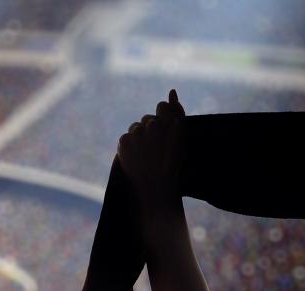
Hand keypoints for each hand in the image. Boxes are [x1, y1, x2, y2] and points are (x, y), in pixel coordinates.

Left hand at [117, 90, 185, 208]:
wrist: (155, 185)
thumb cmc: (172, 162)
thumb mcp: (180, 137)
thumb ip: (176, 112)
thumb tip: (171, 90)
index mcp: (171, 122)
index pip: (162, 106)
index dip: (162, 117)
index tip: (163, 130)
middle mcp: (154, 124)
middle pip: (147, 118)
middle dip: (150, 129)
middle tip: (154, 148)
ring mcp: (137, 132)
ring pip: (135, 127)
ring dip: (139, 137)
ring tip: (145, 154)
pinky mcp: (124, 141)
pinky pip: (126, 137)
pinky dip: (130, 144)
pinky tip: (137, 156)